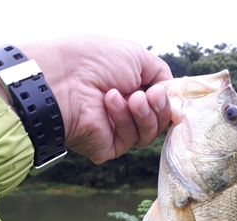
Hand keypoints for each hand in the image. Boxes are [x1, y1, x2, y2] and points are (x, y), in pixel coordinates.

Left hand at [19, 36, 171, 162]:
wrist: (66, 79)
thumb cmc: (95, 61)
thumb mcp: (137, 56)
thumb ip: (160, 74)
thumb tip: (170, 91)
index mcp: (130, 91)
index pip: (160, 104)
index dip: (169, 101)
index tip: (168, 92)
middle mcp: (125, 113)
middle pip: (159, 122)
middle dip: (159, 108)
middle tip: (150, 95)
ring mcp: (117, 132)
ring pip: (149, 134)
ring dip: (143, 113)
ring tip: (131, 97)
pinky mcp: (110, 148)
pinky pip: (131, 140)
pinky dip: (125, 120)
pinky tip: (110, 102)